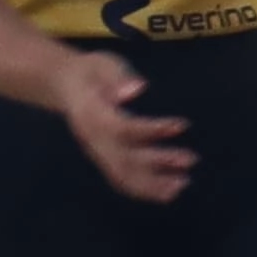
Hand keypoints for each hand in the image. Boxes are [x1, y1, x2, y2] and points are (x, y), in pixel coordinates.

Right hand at [55, 48, 192, 202]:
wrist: (64, 84)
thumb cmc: (91, 72)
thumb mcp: (102, 65)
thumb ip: (118, 77)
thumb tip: (137, 88)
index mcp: (92, 114)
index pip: (123, 128)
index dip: (153, 129)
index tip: (183, 125)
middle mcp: (92, 138)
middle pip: (123, 158)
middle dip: (158, 162)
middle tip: (191, 160)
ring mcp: (96, 151)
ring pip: (122, 175)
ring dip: (153, 184)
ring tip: (183, 184)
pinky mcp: (102, 157)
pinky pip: (120, 179)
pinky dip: (143, 189)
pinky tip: (168, 192)